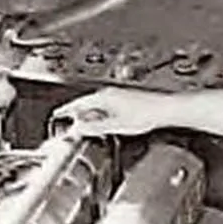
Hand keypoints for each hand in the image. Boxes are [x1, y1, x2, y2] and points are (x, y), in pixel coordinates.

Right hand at [52, 87, 170, 137]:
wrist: (166, 109)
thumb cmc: (146, 114)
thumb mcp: (115, 126)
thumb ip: (94, 128)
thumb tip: (78, 129)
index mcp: (103, 97)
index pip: (77, 103)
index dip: (65, 110)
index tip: (57, 115)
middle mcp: (109, 93)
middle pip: (86, 105)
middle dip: (78, 117)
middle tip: (72, 129)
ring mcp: (117, 95)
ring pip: (96, 106)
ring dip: (91, 118)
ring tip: (89, 130)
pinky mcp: (125, 100)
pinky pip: (105, 108)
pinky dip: (101, 116)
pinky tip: (107, 125)